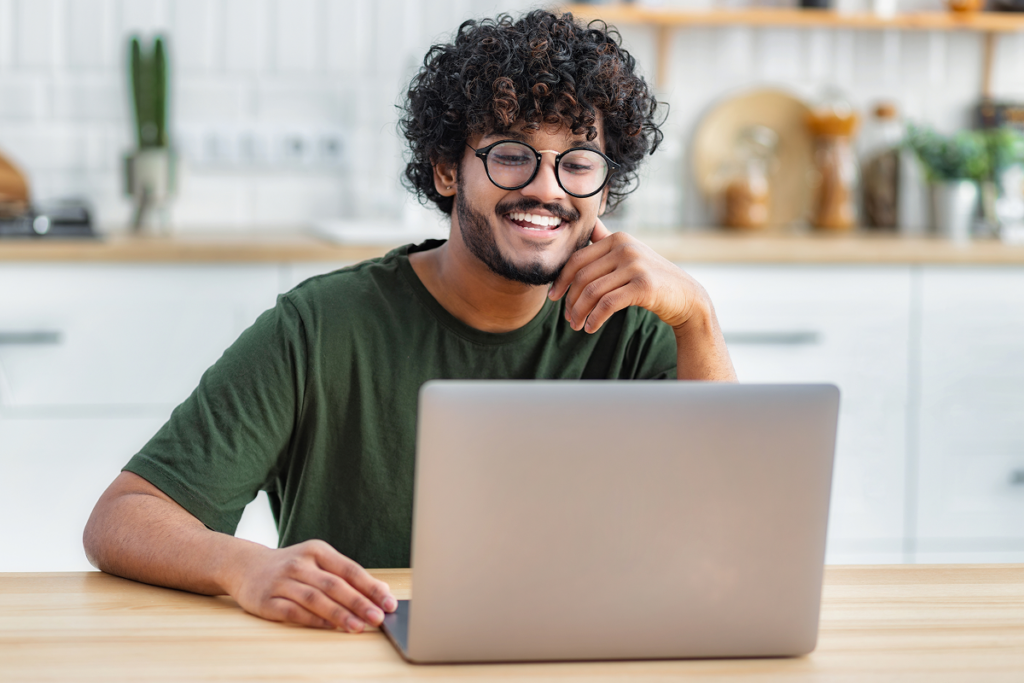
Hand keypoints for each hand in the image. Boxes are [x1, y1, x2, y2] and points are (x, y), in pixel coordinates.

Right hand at [227, 539, 396, 631]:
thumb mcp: (318, 561)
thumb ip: (347, 575)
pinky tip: (329, 627)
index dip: (370, 587)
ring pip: (315, 598)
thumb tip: (382, 591)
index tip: (388, 602)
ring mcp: (281, 581)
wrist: (245, 566)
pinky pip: (292, 611)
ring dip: (338, 614)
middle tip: (377, 618)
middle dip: (359, 602)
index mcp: (317, 550)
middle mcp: (299, 563)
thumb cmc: (292, 566)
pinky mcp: (266, 600)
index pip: (349, 569)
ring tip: (357, 627)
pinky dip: (312, 620)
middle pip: (334, 584)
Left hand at [549, 219, 708, 333]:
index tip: (554, 296)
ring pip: (592, 292)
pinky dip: (595, 318)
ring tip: (577, 326)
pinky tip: (591, 328)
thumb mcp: (629, 256)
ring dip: (580, 313)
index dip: (561, 280)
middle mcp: (625, 247)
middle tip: (567, 318)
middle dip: (570, 300)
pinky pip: (607, 304)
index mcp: (617, 238)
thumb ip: (607, 242)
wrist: (686, 297)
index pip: (577, 259)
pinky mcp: (643, 285)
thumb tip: (589, 225)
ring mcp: (635, 265)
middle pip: (582, 276)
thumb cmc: (652, 279)